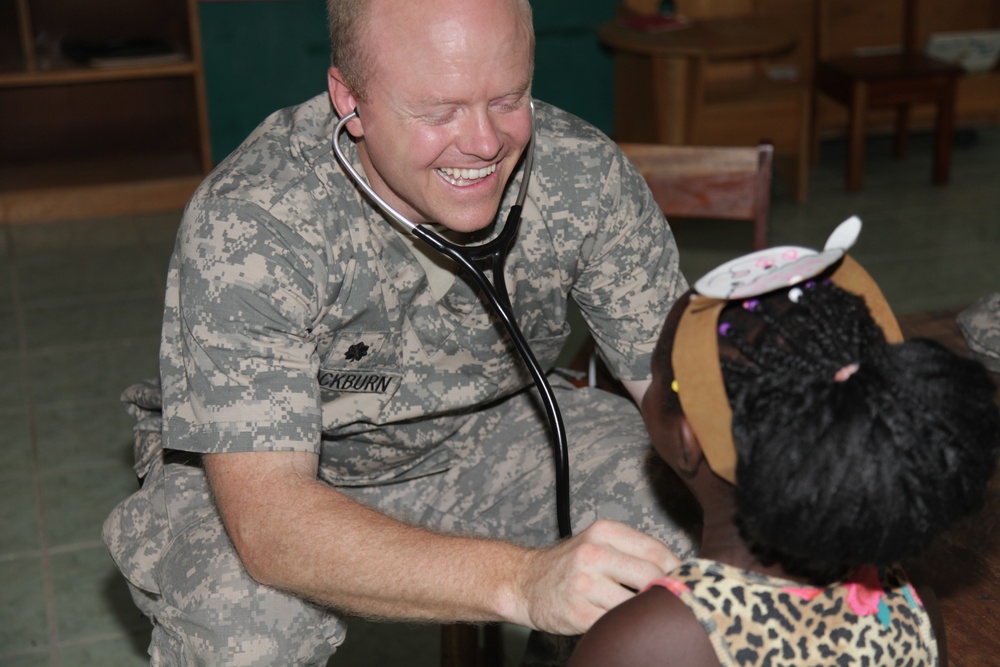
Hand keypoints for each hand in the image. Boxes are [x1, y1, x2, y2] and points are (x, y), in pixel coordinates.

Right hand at [515, 519, 679, 634]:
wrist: (525, 582)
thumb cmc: (571, 566)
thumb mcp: (599, 544)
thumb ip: (634, 552)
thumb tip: (680, 570)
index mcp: (604, 531)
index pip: (657, 551)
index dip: (678, 571)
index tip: (685, 583)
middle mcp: (593, 553)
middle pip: (652, 577)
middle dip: (665, 594)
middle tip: (670, 604)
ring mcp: (584, 583)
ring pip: (636, 604)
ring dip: (644, 613)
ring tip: (645, 615)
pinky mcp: (577, 611)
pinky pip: (615, 623)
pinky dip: (624, 626)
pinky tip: (622, 623)